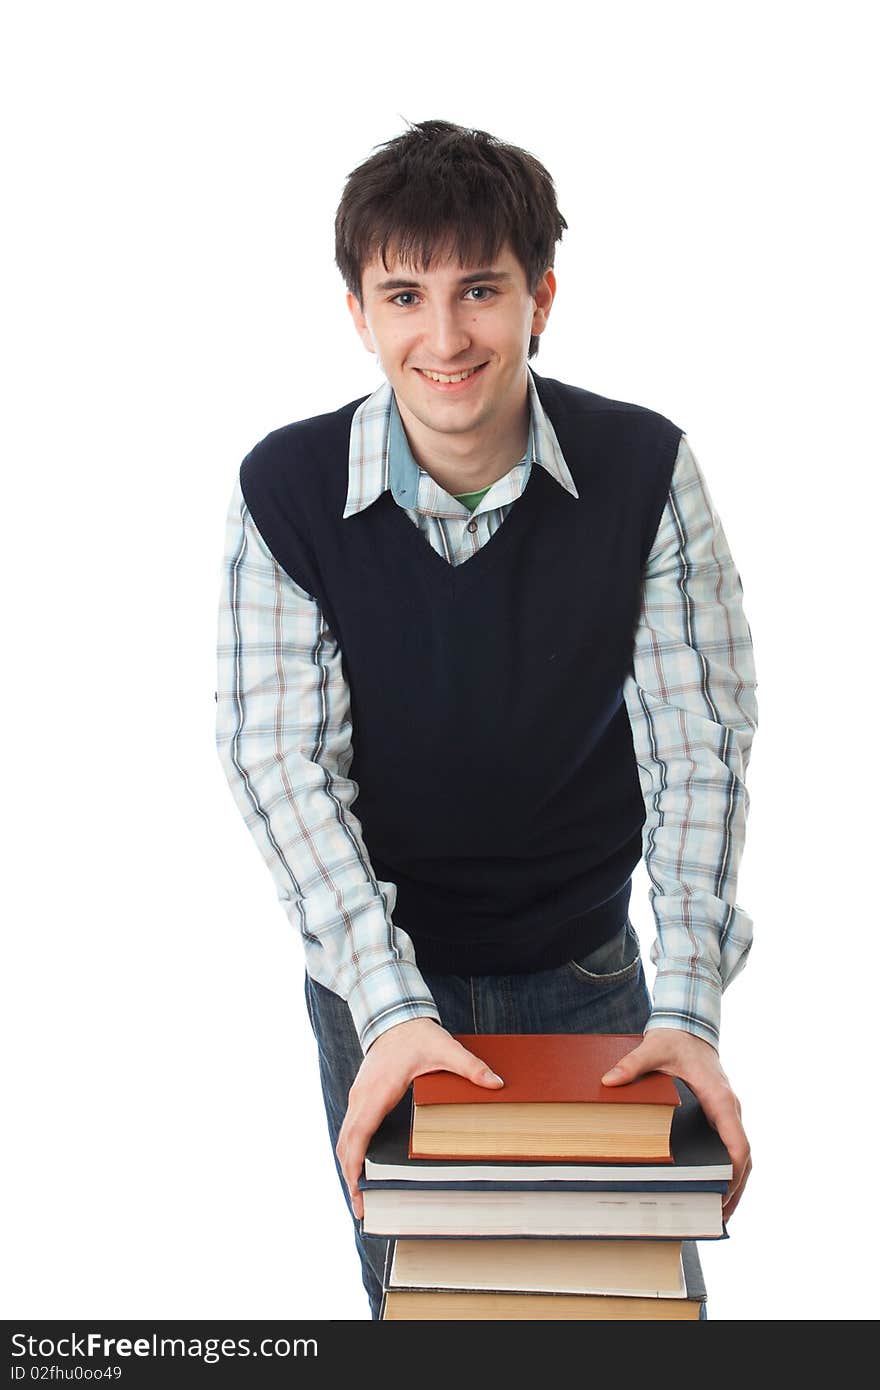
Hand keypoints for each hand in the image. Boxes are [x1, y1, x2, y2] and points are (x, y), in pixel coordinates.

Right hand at [336, 1018, 504, 1220]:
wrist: (394, 1014)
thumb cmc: (417, 1034)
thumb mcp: (445, 1048)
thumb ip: (470, 1066)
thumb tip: (496, 1083)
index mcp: (378, 1091)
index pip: (358, 1136)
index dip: (354, 1166)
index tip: (358, 1191)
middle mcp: (361, 1097)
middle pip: (345, 1144)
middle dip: (351, 1178)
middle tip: (364, 1209)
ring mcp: (358, 1097)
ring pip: (345, 1139)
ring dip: (350, 1167)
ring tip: (363, 1196)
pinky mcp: (361, 1097)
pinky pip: (350, 1130)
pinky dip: (352, 1152)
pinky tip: (364, 1167)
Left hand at [601, 1027, 750, 1221]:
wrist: (688, 1025)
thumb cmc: (675, 1038)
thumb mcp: (653, 1048)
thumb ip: (632, 1064)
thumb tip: (609, 1081)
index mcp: (719, 1098)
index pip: (737, 1141)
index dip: (734, 1170)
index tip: (724, 1192)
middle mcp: (729, 1108)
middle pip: (743, 1156)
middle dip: (735, 1188)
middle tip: (718, 1217)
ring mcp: (726, 1113)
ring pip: (740, 1154)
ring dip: (734, 1183)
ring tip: (716, 1213)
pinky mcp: (719, 1114)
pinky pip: (730, 1146)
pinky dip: (727, 1169)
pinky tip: (711, 1185)